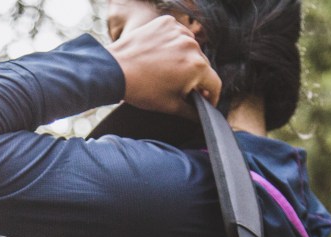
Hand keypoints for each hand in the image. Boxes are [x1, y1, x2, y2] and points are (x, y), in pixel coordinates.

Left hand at [105, 15, 221, 117]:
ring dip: (186, 60)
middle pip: (203, 65)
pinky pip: (178, 35)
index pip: (215, 83)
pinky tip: (162, 55)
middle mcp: (192, 46)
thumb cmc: (142, 89)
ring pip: (191, 49)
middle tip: (184, 89)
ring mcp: (179, 31)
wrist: (115, 69)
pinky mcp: (167, 23)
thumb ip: (193, 113)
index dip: (212, 97)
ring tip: (169, 71)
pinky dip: (174, 45)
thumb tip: (203, 118)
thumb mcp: (170, 106)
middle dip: (196, 79)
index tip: (206, 102)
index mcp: (197, 67)